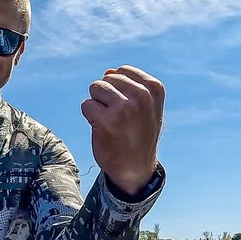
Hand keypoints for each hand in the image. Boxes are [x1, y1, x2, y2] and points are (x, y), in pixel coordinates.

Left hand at [80, 65, 164, 195]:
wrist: (136, 167)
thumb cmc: (138, 133)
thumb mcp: (144, 106)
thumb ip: (129, 85)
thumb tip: (108, 71)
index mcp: (154, 89)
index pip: (123, 71)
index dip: (119, 89)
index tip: (129, 108)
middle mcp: (141, 96)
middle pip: (107, 79)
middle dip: (107, 96)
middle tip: (119, 118)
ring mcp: (124, 108)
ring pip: (95, 88)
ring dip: (98, 105)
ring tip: (111, 122)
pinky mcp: (106, 121)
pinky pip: (86, 105)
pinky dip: (90, 116)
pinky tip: (103, 129)